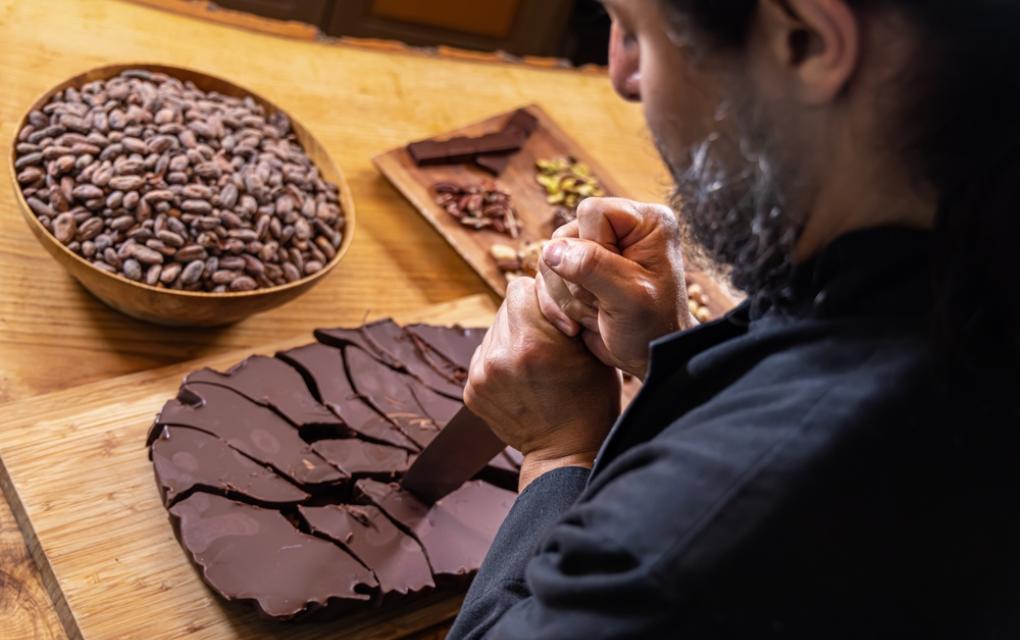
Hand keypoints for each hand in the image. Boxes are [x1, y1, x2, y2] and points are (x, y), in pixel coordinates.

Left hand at [465, 277, 621, 490]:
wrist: (567, 452)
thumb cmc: (590, 398)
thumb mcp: (590, 348)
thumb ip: (563, 311)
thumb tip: (544, 279)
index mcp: (532, 342)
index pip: (520, 287)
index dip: (540, 296)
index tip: (554, 312)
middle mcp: (500, 356)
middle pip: (505, 307)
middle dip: (526, 316)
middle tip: (547, 339)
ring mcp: (481, 376)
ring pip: (494, 330)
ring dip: (512, 337)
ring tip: (535, 362)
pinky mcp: (471, 390)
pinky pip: (485, 354)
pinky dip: (500, 359)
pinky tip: (521, 377)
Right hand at [537, 198, 693, 379]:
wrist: (649, 359)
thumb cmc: (652, 329)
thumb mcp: (629, 298)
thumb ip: (593, 266)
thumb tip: (551, 250)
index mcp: (645, 222)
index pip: (592, 211)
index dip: (591, 247)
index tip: (614, 281)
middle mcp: (621, 230)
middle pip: (565, 236)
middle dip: (576, 279)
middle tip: (603, 305)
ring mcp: (597, 251)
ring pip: (550, 258)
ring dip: (566, 296)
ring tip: (595, 315)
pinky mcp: (579, 272)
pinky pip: (545, 278)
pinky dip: (556, 305)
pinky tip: (580, 323)